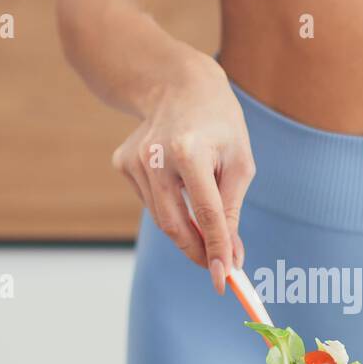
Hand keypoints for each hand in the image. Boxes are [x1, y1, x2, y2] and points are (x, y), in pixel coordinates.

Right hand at [112, 55, 254, 291]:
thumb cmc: (219, 123)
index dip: (216, 250)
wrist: (177, 83)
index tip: (226, 280)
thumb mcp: (239, 162)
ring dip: (187, 229)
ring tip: (206, 216)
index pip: (206, 214)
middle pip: (174, 224)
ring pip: (162, 218)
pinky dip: (170, 205)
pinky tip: (179, 180)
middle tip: (218, 268)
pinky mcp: (123, 164)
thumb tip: (231, 257)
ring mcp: (134, 161)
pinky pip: (152, 202)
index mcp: (190, 151)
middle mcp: (155, 157)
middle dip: (197, 252)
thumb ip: (232, 211)